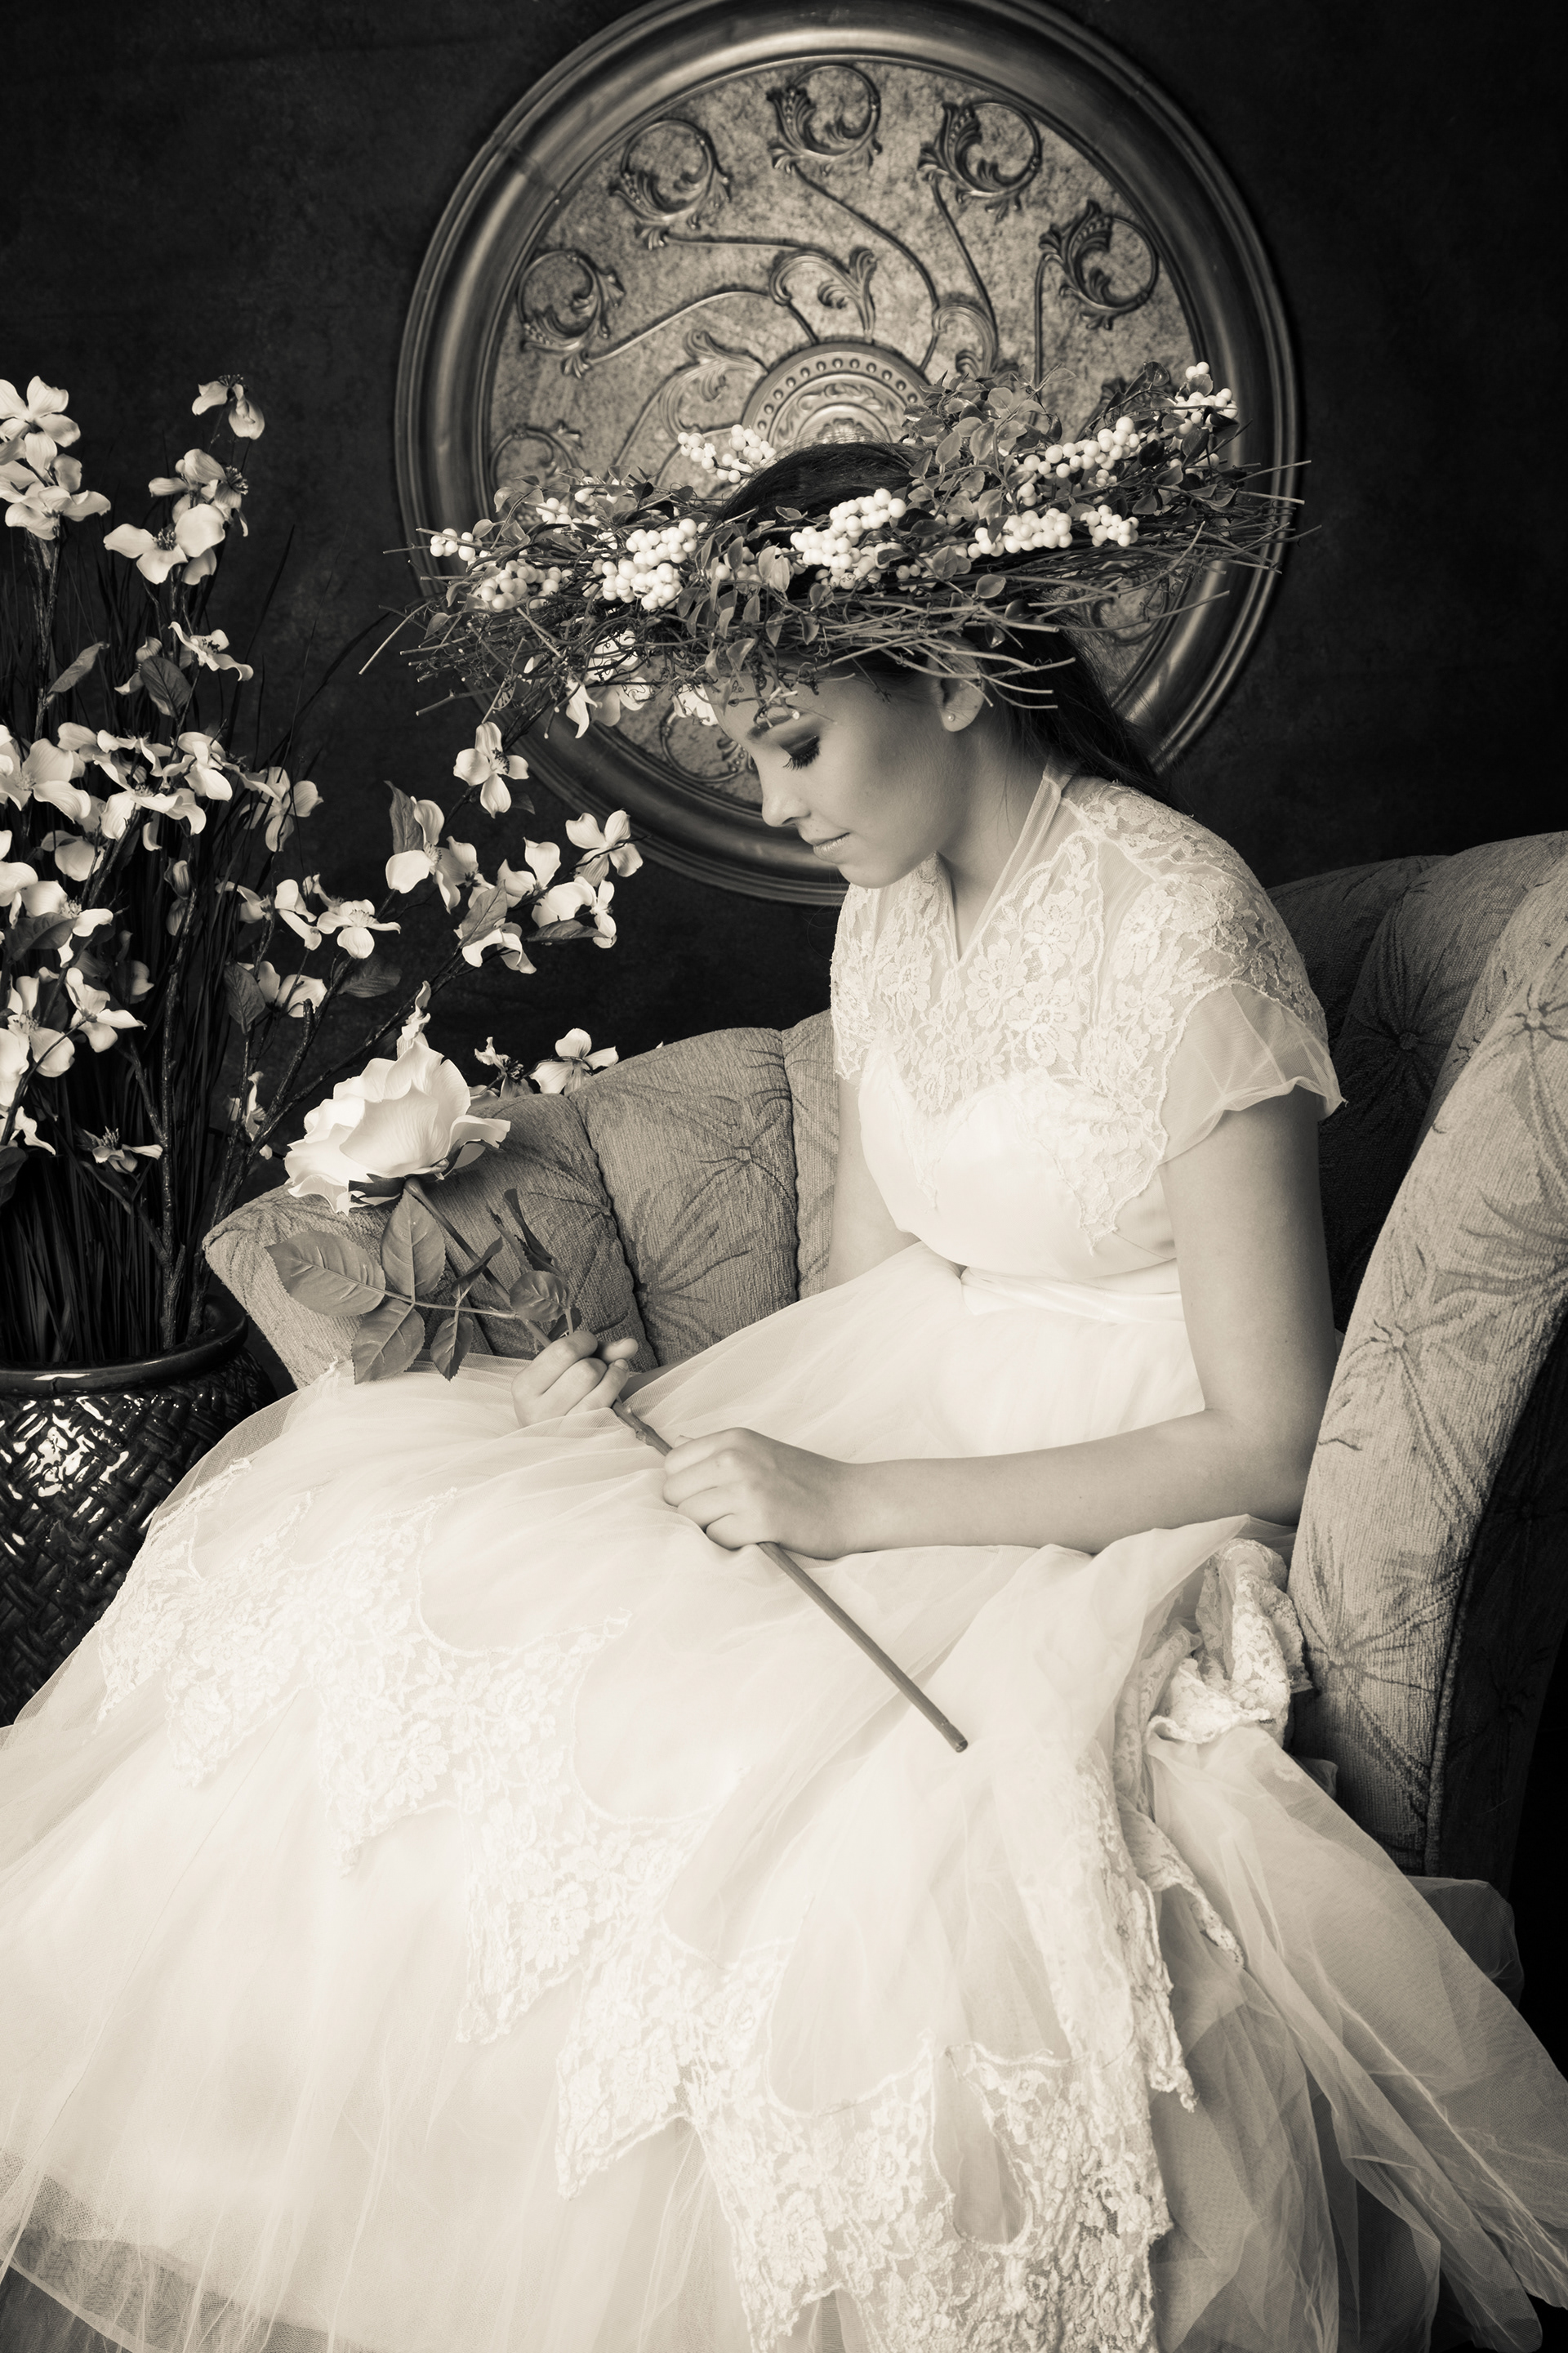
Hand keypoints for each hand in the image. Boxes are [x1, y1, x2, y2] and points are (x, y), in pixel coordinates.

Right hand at [512, 1328, 638, 1428]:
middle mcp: (536, 1410)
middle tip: (597, 1366)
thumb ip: (597, 1351)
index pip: (563, 1351)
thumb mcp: (565, 1369)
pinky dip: (615, 1389)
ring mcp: (556, 1428)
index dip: (584, 1341)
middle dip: (598, 1362)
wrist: (550, 1439)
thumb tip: (630, 1344)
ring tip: (613, 1373)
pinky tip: (616, 1385)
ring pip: (595, 1388)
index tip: (589, 1345)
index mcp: (524, 1386)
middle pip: (584, 1370)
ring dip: (612, 1375)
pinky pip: (603, 1407)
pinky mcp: (578, 1439)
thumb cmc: (560, 1397)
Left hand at [660, 1426, 862, 1559]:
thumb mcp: (759, 1449)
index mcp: (733, 1438)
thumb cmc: (807, 1480)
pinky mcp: (760, 1520)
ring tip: (740, 1525)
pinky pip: (716, 1539)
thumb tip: (675, 1441)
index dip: (683, 1485)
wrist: (854, 1502)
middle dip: (692, 1511)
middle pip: (675, 1494)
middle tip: (724, 1516)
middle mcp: (735, 1458)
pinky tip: (753, 1536)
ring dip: (710, 1529)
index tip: (707, 1495)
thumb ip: (717, 1450)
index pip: (672, 1463)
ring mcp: (747, 1489)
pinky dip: (729, 1544)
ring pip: (691, 1518)